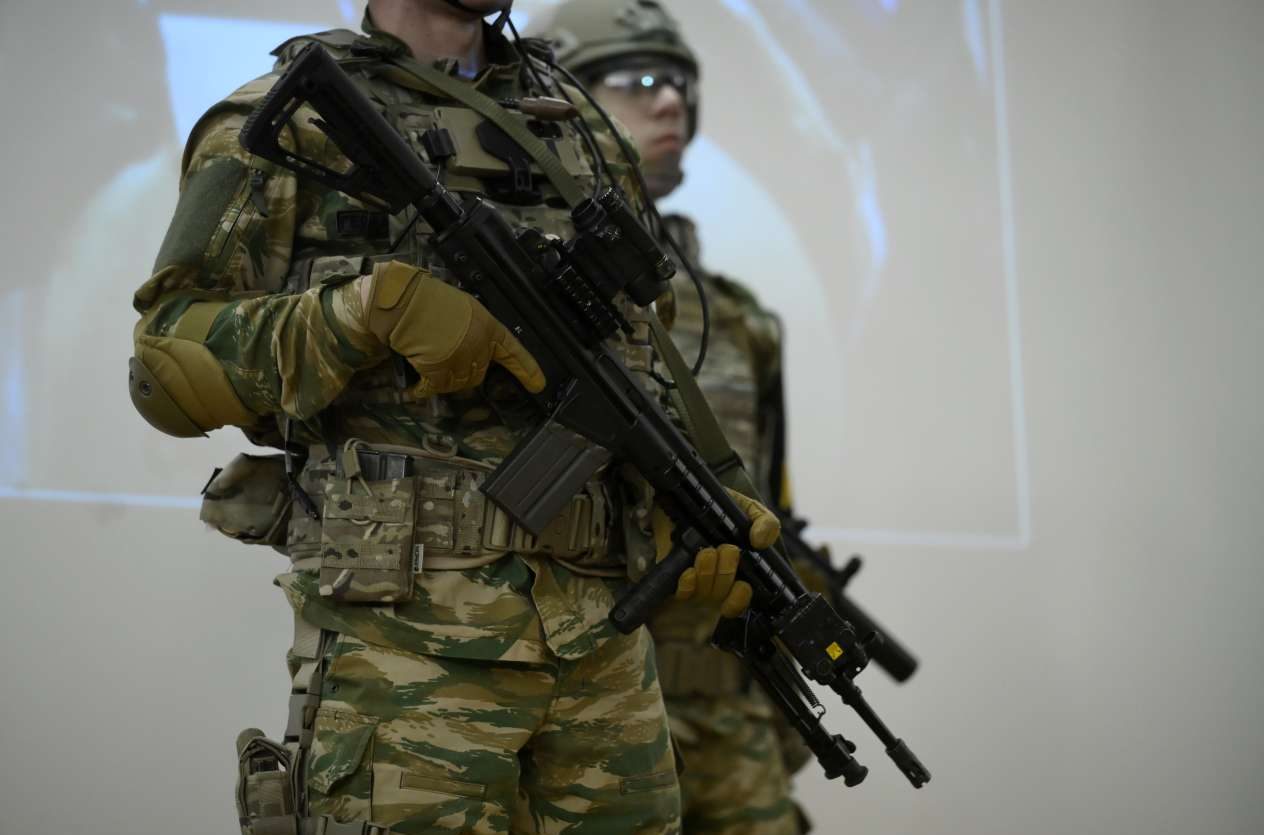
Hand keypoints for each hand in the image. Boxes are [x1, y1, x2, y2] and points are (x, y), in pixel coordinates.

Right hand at [362, 260, 545, 395]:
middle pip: (479, 374)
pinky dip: (423, 390)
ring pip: (458, 383)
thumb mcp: (464, 309)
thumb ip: (474, 330)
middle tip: (444, 359)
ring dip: (444, 380)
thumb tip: (469, 352)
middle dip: (463, 372)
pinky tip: (414, 388)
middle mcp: (480, 346)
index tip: (538, 385)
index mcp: (490, 327)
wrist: (407, 302)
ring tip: (428, 363)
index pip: (513, 352)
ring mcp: (461, 360)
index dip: (527, 370)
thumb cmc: (431, 300)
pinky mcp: (441, 370)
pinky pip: (435, 388)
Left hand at [652, 488, 780, 618]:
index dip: (739, 599)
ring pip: (704, 594)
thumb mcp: (750, 510)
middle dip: (726, 573)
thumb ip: (766, 523)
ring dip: (708, 573)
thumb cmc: (722, 507)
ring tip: (706, 552)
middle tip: (725, 550)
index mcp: (738, 570)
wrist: (687, 493)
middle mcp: (716, 580)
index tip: (742, 583)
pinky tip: (689, 571)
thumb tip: (760, 542)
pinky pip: (681, 593)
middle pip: (723, 595)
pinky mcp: (673, 576)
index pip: (739, 601)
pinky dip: (688, 584)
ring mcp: (694, 580)